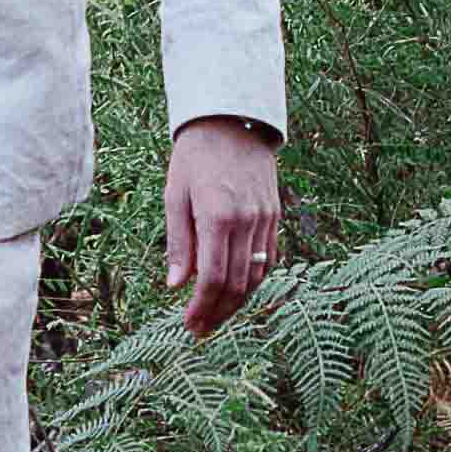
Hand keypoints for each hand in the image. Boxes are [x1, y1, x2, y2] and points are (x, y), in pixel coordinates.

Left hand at [164, 117, 282, 337]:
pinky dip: (254, 281)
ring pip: (257, 276)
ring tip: (216, 317)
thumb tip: (176, 286)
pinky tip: (237, 292)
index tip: (189, 324)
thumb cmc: (195, 157)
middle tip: (200, 330)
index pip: (213, 277)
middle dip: (218, 313)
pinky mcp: (275, 216)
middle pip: (237, 283)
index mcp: (218, 215)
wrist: (231, 121)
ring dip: (238, 303)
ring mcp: (265, 219)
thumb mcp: (175, 195)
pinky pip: (269, 259)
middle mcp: (247, 220)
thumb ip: (179, 242)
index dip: (202, 307)